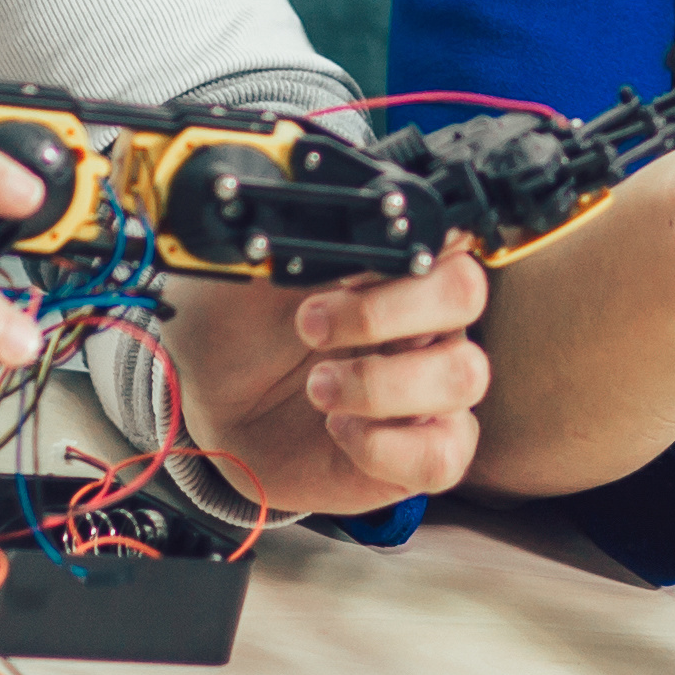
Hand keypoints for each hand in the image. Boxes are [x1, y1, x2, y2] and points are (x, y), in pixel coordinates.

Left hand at [164, 245, 490, 515]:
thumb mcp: (246, 276)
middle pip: (466, 293)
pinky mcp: (420, 452)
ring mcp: (429, 388)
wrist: (208, 408)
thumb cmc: (236, 333)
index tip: (350, 266)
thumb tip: (324, 219)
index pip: (447, 235)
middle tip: (312, 326)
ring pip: (464, 376)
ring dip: (381, 384)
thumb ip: (290, 241)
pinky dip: (387, 447)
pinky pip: (443, 454)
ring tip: (317, 388)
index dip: (414, 247)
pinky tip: (340, 431)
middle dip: (387, 311)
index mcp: (391, 267)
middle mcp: (424, 322)